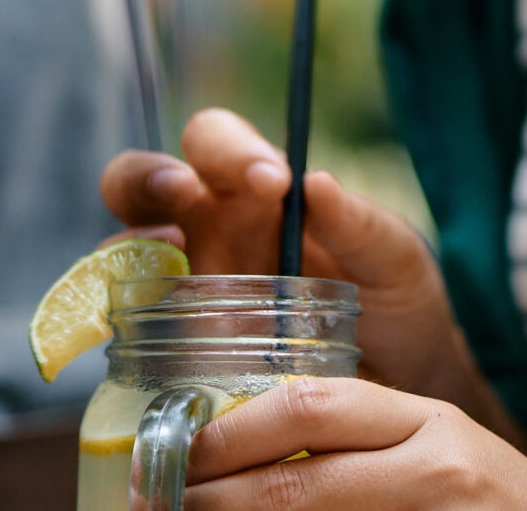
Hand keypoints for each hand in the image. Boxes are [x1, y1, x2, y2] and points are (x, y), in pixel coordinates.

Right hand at [103, 109, 507, 424]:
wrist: (403, 384)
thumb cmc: (396, 302)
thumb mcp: (394, 259)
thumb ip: (360, 225)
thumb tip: (316, 183)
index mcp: (256, 192)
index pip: (214, 142)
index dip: (227, 149)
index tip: (270, 179)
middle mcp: (208, 230)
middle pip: (141, 182)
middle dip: (148, 179)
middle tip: (183, 192)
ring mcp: (186, 290)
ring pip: (124, 251)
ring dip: (128, 251)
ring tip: (166, 268)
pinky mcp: (180, 349)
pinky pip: (134, 330)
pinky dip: (128, 327)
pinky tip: (154, 339)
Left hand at [183, 378, 526, 509]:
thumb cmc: (485, 499)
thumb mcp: (428, 445)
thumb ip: (354, 437)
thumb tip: (239, 442)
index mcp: (424, 417)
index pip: (310, 406)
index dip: (230, 432)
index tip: (177, 449)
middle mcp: (434, 464)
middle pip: (300, 478)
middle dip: (217, 494)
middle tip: (163, 502)